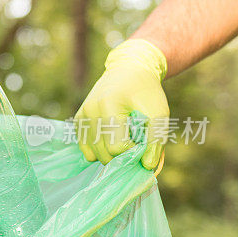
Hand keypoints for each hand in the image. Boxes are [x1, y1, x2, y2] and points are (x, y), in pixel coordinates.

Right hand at [74, 39, 168, 169]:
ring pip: (93, 154)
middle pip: (103, 155)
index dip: (133, 150)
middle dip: (122, 153)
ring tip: (123, 135)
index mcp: (108, 107)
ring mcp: (81, 116)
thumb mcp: (159, 113)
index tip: (142, 139)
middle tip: (134, 137)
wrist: (128, 70)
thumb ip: (155, 140)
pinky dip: (100, 148)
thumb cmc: (146, 92)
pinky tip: (111, 136)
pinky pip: (86, 148)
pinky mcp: (78, 120)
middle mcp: (89, 112)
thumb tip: (147, 166)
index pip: (116, 148)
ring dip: (111, 152)